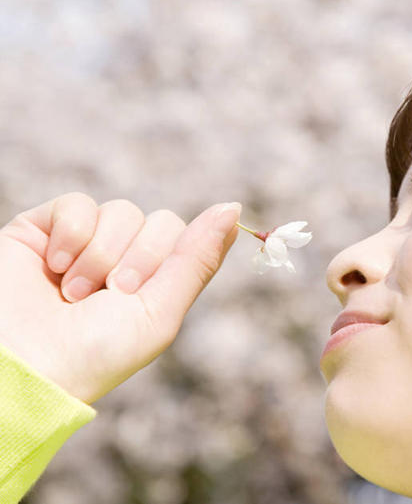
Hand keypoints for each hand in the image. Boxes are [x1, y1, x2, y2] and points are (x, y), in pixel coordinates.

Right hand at [0, 193, 240, 402]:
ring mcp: (85, 244)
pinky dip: (70, 234)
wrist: (22, 365)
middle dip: (134, 259)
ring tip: (73, 292)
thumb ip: (197, 258)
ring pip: (121, 211)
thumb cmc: (95, 352)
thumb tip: (232, 207)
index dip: (165, 255)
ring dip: (99, 254)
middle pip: (158, 221)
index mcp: (155, 283)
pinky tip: (53, 266)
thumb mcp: (160, 311)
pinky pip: (77, 203)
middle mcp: (123, 260)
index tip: (133, 290)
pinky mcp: (44, 230)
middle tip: (106, 294)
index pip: (184, 237)